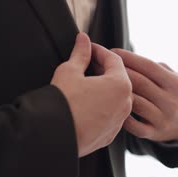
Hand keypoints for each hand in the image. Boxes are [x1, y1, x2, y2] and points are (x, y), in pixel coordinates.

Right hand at [51, 33, 132, 156]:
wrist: (53, 136)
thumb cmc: (63, 104)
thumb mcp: (69, 71)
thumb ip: (80, 54)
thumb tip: (83, 40)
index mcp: (120, 85)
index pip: (114, 59)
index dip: (99, 50)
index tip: (89, 48)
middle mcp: (125, 104)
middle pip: (118, 78)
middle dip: (103, 68)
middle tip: (87, 62)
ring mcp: (118, 121)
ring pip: (115, 98)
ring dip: (103, 88)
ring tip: (85, 83)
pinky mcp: (109, 135)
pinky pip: (109, 115)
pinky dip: (101, 107)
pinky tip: (85, 104)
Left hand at [111, 49, 177, 141]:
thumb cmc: (171, 93)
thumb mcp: (174, 78)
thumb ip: (156, 67)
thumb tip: (129, 58)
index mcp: (176, 84)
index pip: (150, 67)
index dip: (130, 58)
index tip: (113, 52)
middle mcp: (171, 102)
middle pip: (139, 83)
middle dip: (119, 72)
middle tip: (102, 65)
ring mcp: (163, 119)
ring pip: (135, 103)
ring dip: (117, 92)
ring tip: (103, 84)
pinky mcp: (154, 133)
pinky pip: (133, 125)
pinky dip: (121, 115)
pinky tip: (112, 106)